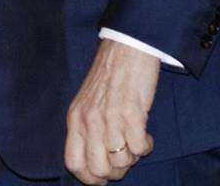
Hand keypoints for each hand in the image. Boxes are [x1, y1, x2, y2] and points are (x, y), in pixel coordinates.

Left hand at [65, 38, 158, 183]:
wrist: (128, 47)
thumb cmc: (111, 76)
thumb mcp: (88, 103)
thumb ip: (87, 129)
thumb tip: (95, 164)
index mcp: (75, 119)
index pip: (73, 163)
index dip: (89, 178)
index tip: (103, 177)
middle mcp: (89, 121)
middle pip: (99, 170)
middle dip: (116, 171)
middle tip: (125, 156)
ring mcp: (110, 118)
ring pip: (121, 162)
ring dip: (133, 156)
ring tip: (135, 139)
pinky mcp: (132, 113)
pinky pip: (140, 148)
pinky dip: (146, 146)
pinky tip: (146, 134)